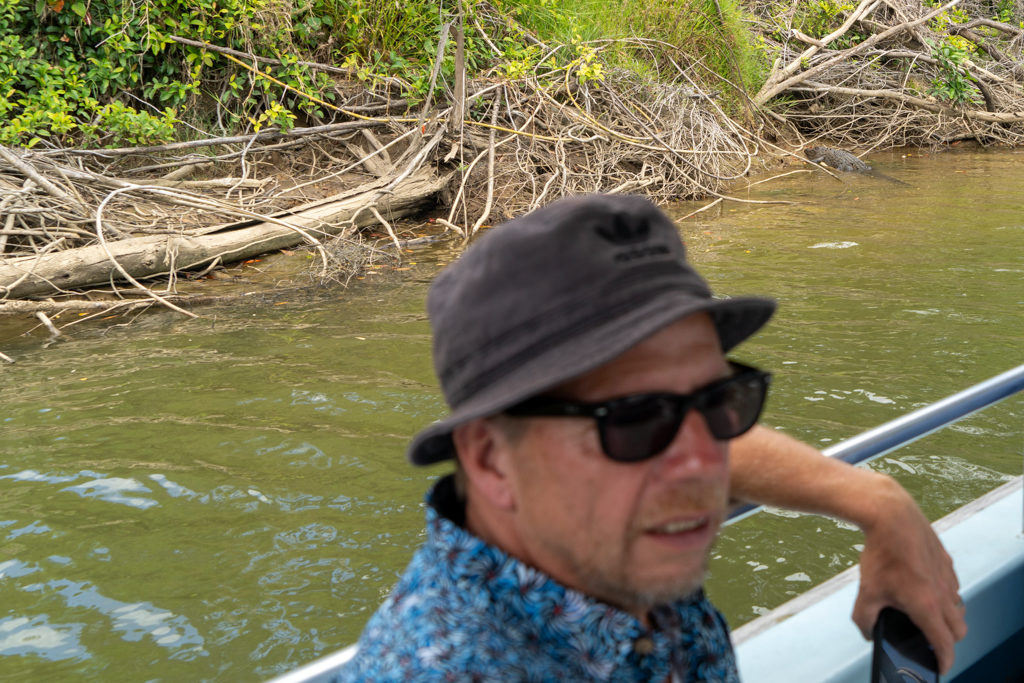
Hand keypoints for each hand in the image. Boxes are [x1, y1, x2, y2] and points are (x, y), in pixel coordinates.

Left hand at [852, 477, 966, 673]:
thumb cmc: (880, 554)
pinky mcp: (946, 561)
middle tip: (930, 640)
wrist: (891, 516)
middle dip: (947, 640)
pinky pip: (952, 586)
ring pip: (957, 607)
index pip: (945, 644)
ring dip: (946, 616)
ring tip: (923, 612)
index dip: (944, 660)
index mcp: (927, 606)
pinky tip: (921, 585)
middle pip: (958, 630)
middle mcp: (944, 594)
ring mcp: (948, 576)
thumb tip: (869, 632)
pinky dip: (943, 594)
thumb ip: (865, 619)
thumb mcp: (866, 591)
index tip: (939, 666)